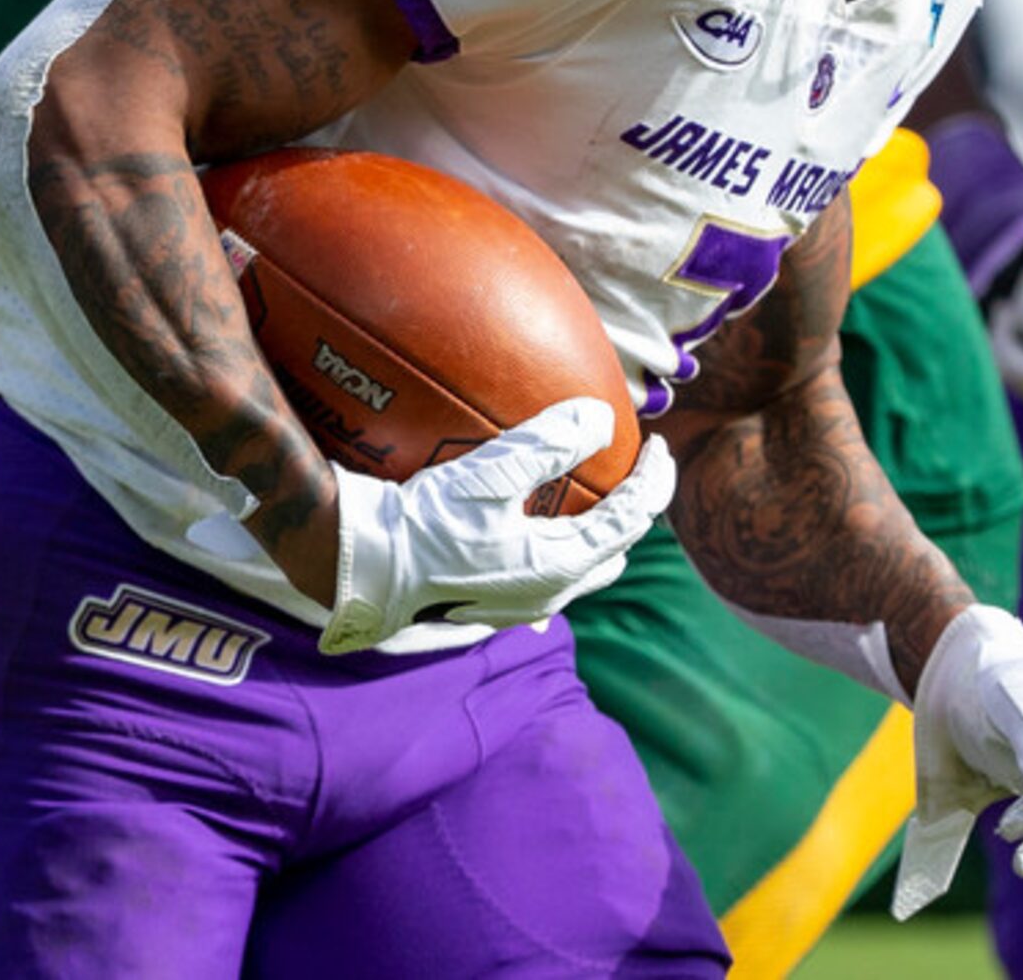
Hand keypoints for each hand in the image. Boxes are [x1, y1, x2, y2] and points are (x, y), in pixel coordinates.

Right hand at [267, 398, 673, 655]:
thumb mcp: (489, 474)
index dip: (654, 479)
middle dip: (633, 510)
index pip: (632, 519)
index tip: (657, 444)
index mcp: (560, 566)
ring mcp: (522, 605)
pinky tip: (534, 521)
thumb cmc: (424, 523)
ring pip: (584, 568)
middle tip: (631, 468)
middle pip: (616, 551)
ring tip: (588, 490)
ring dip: (597, 531)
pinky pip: (548, 574)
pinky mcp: (494, 604)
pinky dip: (560, 542)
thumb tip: (600, 417)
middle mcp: (551, 595)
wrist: (365, 568)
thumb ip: (549, 443)